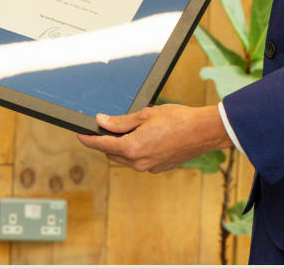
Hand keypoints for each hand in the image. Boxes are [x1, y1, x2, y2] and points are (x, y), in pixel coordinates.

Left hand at [77, 104, 231, 172]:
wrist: (202, 132)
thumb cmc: (177, 119)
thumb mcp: (145, 115)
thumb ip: (121, 121)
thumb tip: (102, 122)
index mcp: (132, 148)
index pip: (103, 145)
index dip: (89, 140)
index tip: (80, 135)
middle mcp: (139, 162)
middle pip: (112, 154)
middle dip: (107, 142)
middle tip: (107, 127)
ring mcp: (150, 167)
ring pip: (126, 159)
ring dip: (122, 147)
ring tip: (129, 129)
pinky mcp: (159, 168)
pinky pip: (140, 161)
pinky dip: (136, 150)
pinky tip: (145, 137)